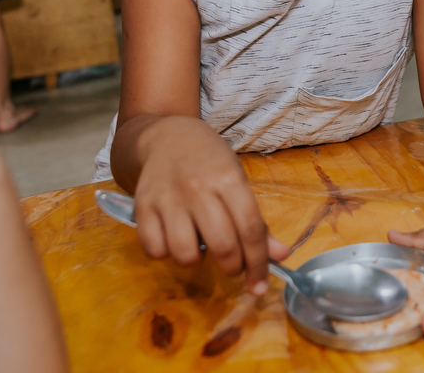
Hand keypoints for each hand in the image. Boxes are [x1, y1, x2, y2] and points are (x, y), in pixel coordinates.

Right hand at [131, 116, 288, 294]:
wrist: (167, 137)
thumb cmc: (210, 162)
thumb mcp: (238, 181)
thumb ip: (257, 222)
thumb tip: (281, 256)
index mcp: (228, 179)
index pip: (250, 230)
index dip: (259, 264)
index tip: (259, 285)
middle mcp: (198, 189)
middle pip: (223, 246)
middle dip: (233, 267)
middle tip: (232, 265)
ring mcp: (167, 198)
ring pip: (185, 254)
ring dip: (197, 261)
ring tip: (200, 246)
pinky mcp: (142, 206)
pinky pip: (155, 249)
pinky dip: (166, 253)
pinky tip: (174, 239)